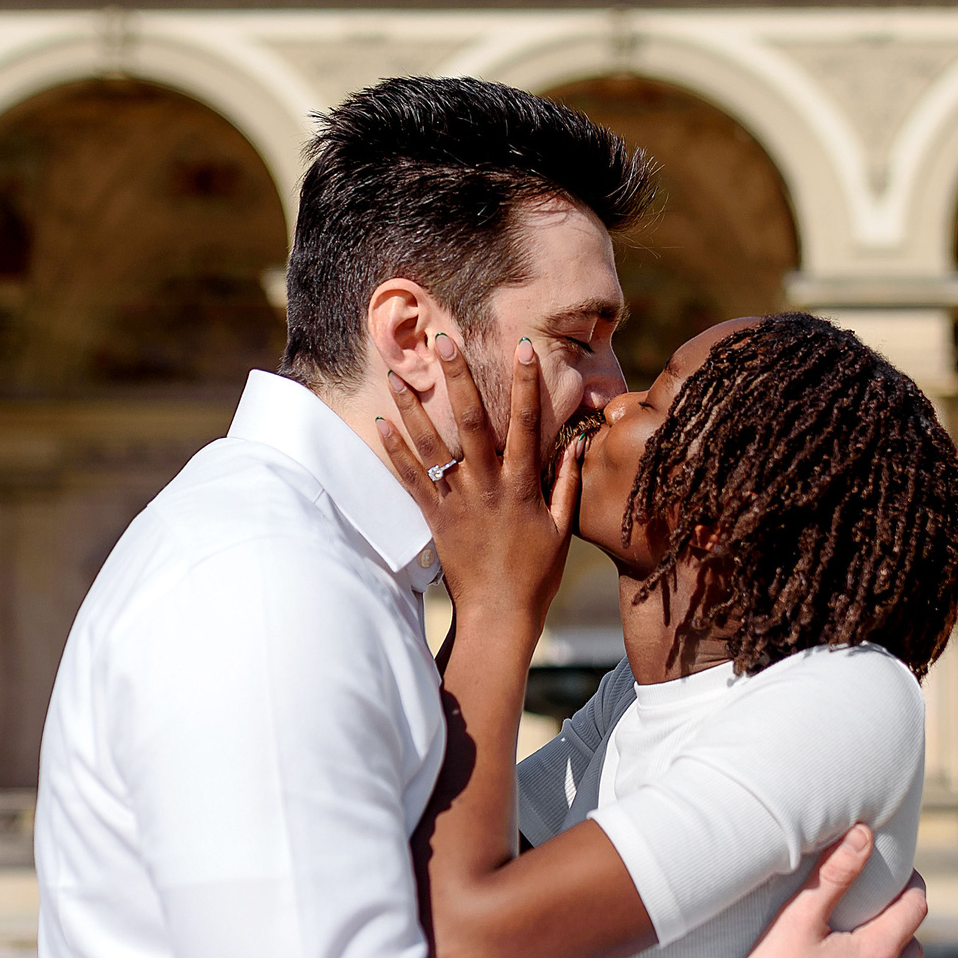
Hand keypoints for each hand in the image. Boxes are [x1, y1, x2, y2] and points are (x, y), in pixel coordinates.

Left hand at [379, 334, 581, 631]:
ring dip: (412, 408)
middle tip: (445, 342)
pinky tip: (380, 423)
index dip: (526, 385)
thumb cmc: (536, 574)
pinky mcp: (434, 518)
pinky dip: (395, 451)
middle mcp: (487, 487)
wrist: (499, 615)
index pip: (526, 424)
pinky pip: (411, 480)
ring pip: (432, 446)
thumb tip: (578, 443)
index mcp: (522, 486)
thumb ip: (567, 483)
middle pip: (471, 423)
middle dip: (458, 379)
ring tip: (396, 375)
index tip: (522, 348)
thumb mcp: (562, 528)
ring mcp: (457, 502)